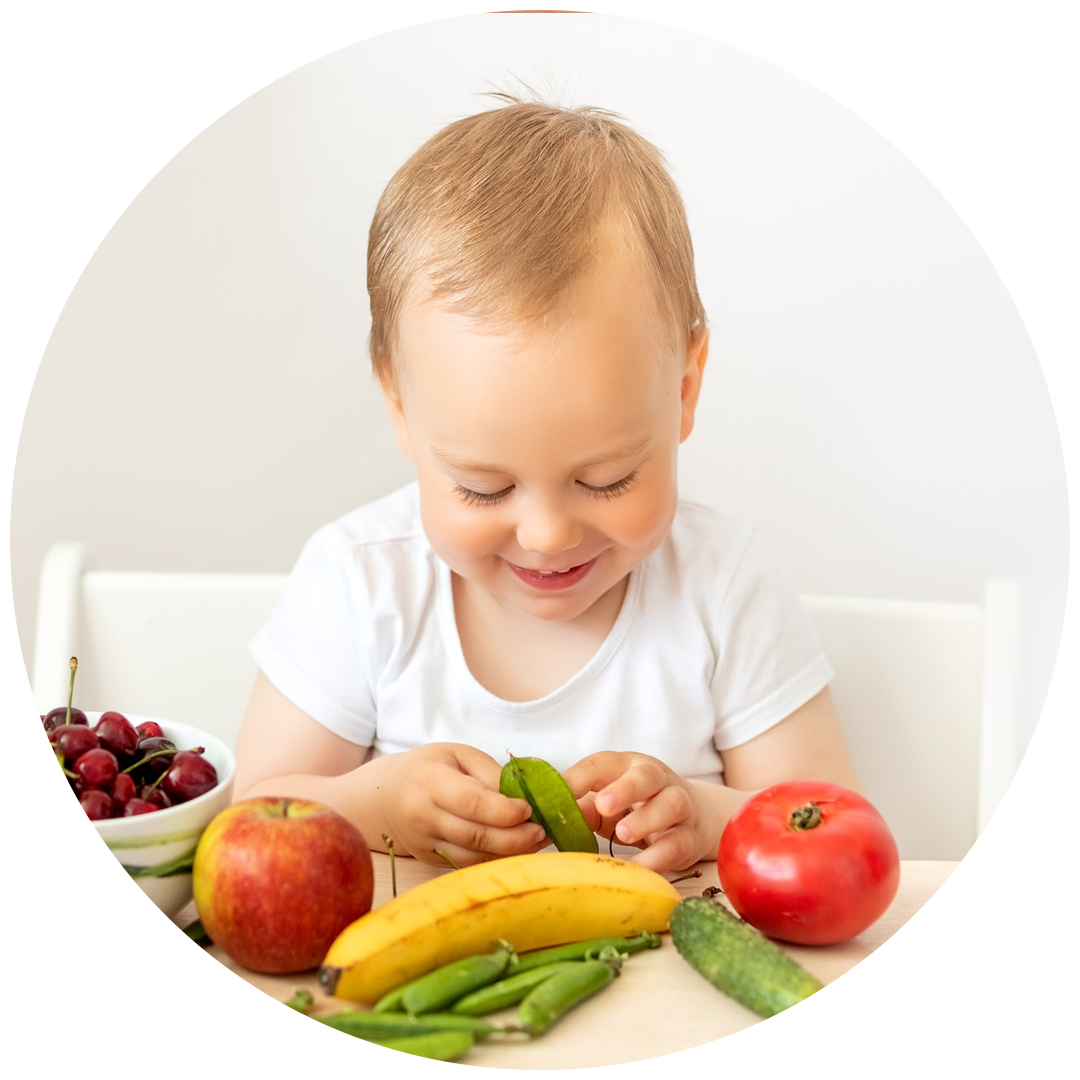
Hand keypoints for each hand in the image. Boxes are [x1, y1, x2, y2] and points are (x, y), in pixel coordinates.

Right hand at [380, 743, 547, 867]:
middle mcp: (423, 817)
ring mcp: (425, 843)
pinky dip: (495, 859)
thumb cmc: (429, 768)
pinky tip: (515, 849)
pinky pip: (467, 864)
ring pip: (473, 855)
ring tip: (536, 840)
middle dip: (514, 837)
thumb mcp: (458, 755)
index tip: (528, 809)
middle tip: (541, 831)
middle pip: (475, 835)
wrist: (388, 796)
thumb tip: (521, 796)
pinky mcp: (430, 860)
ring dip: (510, 852)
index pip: (471, 802)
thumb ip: (489, 773)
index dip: (503, 810)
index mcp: (430, 783)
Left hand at [563, 751, 723, 872]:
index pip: (603, 764)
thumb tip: (550, 821)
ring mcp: (678, 806)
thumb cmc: (639, 807)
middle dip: (625, 789)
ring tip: (622, 835)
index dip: (580, 777)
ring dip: (646, 819)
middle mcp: (657, 780)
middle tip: (604, 805)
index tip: (559, 794)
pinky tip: (638, 868)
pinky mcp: (690, 837)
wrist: (696, 817)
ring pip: (671, 805)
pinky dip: (657, 858)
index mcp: (628, 766)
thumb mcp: (609, 802)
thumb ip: (583, 809)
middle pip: (645, 776)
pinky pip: (677, 845)